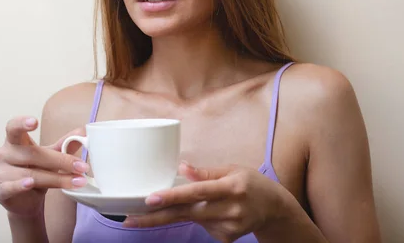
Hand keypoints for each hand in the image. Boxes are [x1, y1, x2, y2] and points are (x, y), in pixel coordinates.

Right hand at [0, 116, 88, 217]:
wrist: (27, 201)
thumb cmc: (37, 171)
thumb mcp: (51, 155)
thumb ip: (65, 143)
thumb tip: (84, 130)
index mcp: (15, 141)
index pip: (13, 127)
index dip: (22, 123)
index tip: (34, 122)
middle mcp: (4, 154)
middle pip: (32, 154)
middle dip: (60, 161)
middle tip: (81, 167)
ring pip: (30, 174)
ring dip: (56, 179)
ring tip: (76, 182)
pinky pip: (10, 188)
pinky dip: (20, 186)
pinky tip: (30, 184)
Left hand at [123, 163, 282, 242]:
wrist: (274, 208)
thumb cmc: (250, 183)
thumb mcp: (232, 170)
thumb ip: (205, 172)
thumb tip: (181, 168)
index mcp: (231, 187)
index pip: (197, 192)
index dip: (173, 196)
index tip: (150, 199)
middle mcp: (230, 209)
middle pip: (186, 213)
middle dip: (155, 217)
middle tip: (129, 218)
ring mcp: (229, 227)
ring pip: (192, 219)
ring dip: (178, 212)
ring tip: (183, 201)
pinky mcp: (226, 238)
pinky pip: (202, 226)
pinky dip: (200, 217)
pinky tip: (214, 210)